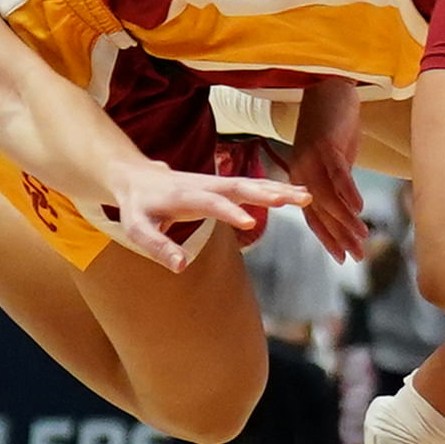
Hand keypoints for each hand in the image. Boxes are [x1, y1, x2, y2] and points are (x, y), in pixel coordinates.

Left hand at [104, 162, 306, 272]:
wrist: (137, 177)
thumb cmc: (137, 207)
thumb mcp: (137, 229)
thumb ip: (157, 246)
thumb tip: (181, 266)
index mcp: (183, 195)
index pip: (209, 202)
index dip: (228, 211)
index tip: (249, 222)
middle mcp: (204, 184)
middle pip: (239, 186)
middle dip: (266, 192)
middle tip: (294, 199)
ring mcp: (216, 182)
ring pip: (251, 183)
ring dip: (278, 188)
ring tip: (307, 197)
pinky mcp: (224, 185)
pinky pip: (253, 185)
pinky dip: (276, 187)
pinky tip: (298, 194)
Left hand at [282, 77, 366, 262]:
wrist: (328, 86)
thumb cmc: (334, 123)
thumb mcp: (337, 157)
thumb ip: (339, 181)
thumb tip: (351, 204)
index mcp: (303, 177)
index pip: (314, 215)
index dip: (328, 237)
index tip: (341, 257)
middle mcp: (303, 172)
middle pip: (321, 212)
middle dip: (340, 237)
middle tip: (357, 256)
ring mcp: (313, 159)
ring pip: (328, 198)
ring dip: (346, 220)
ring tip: (362, 237)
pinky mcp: (326, 146)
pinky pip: (337, 174)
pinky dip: (348, 192)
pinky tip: (359, 208)